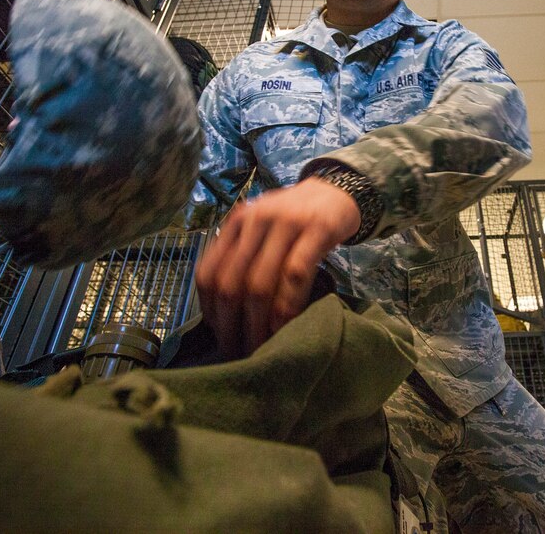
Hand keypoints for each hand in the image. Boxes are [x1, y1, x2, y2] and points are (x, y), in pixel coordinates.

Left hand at [194, 177, 360, 358]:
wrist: (336, 191)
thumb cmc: (295, 219)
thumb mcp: (261, 230)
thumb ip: (242, 257)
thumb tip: (225, 314)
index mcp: (234, 223)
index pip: (208, 273)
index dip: (211, 312)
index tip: (221, 337)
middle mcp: (254, 220)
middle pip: (231, 283)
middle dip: (232, 326)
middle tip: (240, 353)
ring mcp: (285, 223)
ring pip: (260, 283)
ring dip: (259, 324)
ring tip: (263, 348)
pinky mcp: (316, 230)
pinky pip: (295, 276)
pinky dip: (288, 307)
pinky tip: (287, 327)